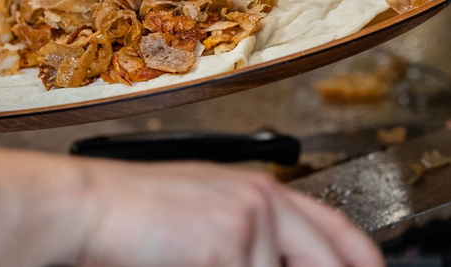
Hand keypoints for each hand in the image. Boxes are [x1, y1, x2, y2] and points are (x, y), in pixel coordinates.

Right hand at [65, 159, 385, 266]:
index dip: (362, 260)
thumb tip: (283, 262)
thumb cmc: (135, 217)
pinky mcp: (234, 243)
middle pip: (329, 260)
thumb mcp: (207, 219)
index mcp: (261, 191)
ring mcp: (253, 222)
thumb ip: (254, 241)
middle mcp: (265, 201)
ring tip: (198, 260)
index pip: (337, 230)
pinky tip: (191, 263)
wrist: (89, 207)